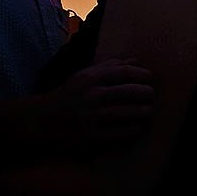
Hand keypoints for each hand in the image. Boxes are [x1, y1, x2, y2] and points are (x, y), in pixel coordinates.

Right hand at [35, 59, 155, 149]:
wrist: (43, 120)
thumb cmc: (69, 95)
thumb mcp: (84, 76)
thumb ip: (109, 67)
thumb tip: (135, 60)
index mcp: (89, 78)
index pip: (124, 72)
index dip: (143, 74)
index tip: (152, 78)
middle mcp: (90, 95)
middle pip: (128, 91)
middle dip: (146, 93)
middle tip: (153, 95)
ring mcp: (90, 116)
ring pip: (125, 113)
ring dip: (143, 112)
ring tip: (149, 111)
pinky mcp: (89, 135)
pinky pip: (117, 132)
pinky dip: (131, 130)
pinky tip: (138, 128)